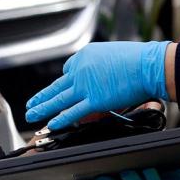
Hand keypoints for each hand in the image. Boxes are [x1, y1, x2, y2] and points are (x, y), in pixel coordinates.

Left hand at [24, 40, 171, 129]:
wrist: (148, 65)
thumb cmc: (139, 59)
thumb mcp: (113, 55)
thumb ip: (100, 67)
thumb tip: (97, 82)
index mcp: (86, 55)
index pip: (69, 69)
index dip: (67, 80)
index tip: (64, 86)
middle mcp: (81, 69)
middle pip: (57, 85)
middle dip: (42, 96)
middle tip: (31, 103)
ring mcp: (86, 85)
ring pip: (59, 99)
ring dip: (43, 107)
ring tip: (31, 114)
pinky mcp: (94, 100)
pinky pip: (73, 111)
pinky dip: (61, 119)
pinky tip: (51, 124)